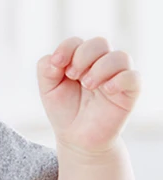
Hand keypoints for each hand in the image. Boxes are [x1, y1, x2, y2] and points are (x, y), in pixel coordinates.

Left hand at [36, 36, 141, 155]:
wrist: (77, 137)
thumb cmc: (63, 109)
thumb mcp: (47, 88)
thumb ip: (46, 68)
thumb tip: (55, 58)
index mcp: (80, 60)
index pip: (77, 42)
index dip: (66, 49)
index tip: (57, 64)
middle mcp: (101, 64)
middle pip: (100, 43)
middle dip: (83, 56)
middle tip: (73, 76)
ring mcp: (117, 77)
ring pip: (120, 56)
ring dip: (100, 68)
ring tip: (88, 85)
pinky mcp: (129, 93)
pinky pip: (134, 77)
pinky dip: (120, 79)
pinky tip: (106, 90)